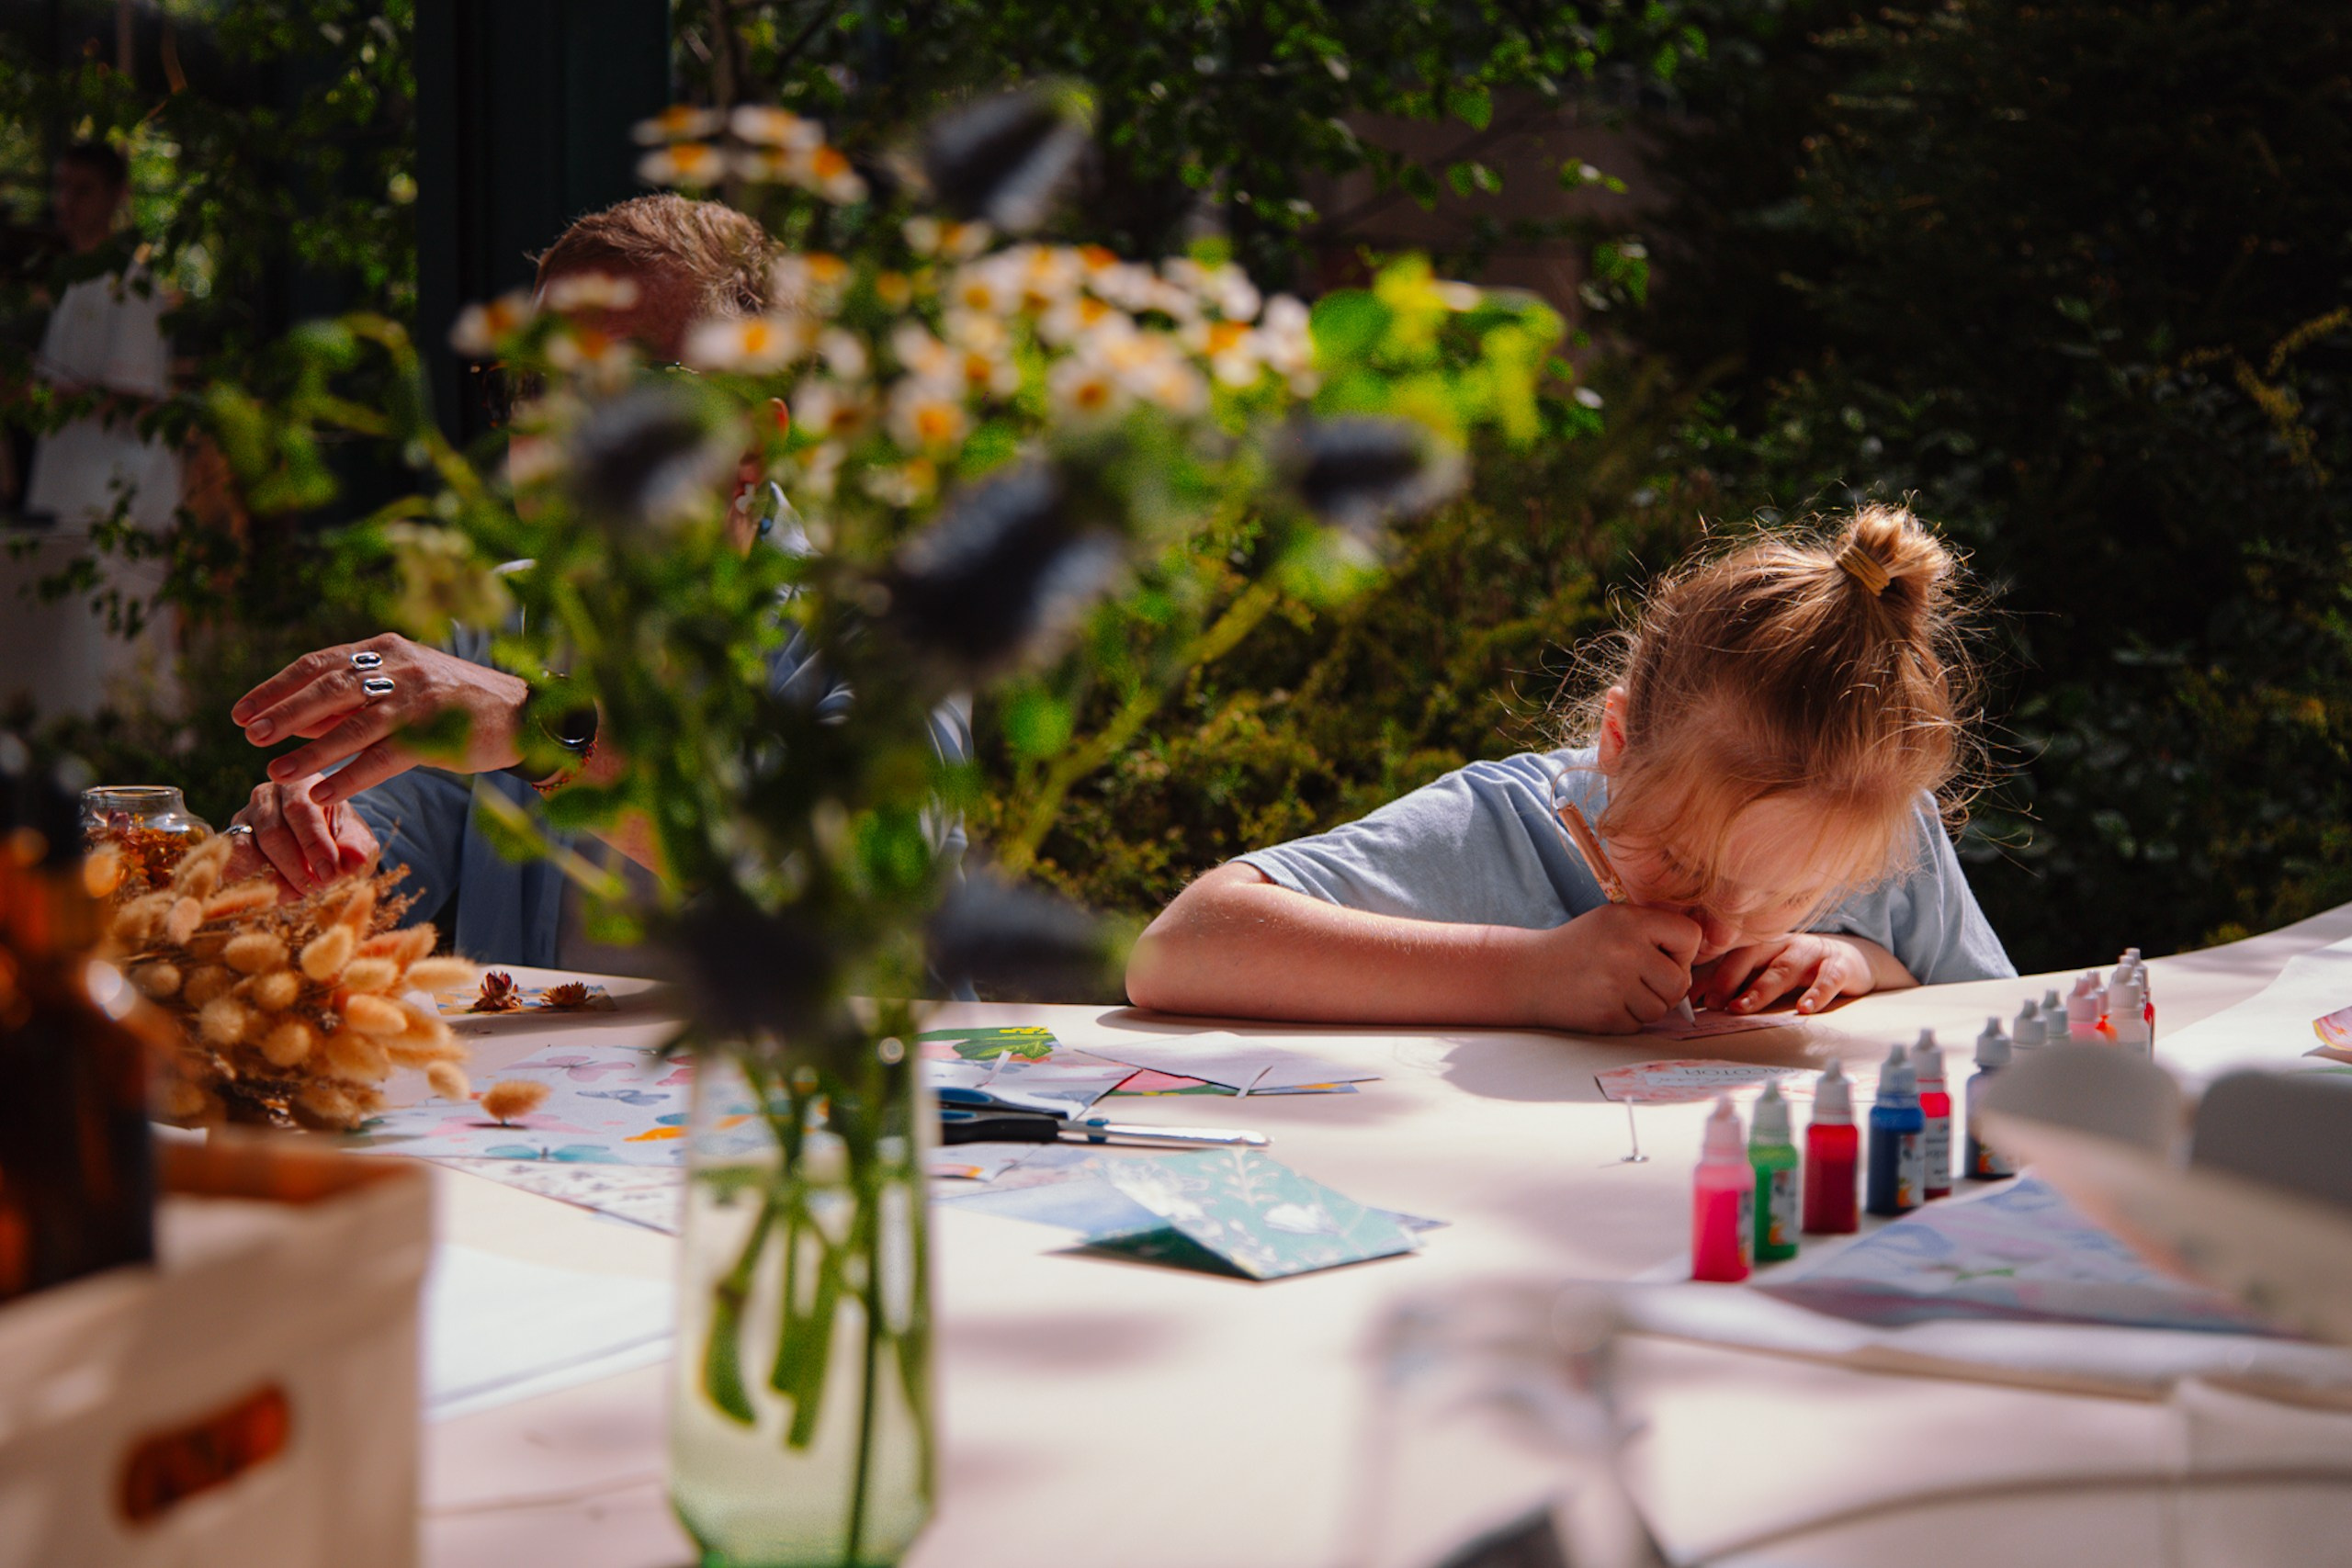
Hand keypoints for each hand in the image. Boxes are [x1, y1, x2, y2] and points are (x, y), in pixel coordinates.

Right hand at [225, 775, 379, 899]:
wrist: (322, 846)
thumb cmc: (341, 838)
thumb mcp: (357, 840)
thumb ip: (356, 848)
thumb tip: (356, 861)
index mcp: (301, 783)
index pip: (301, 809)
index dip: (314, 844)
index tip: (329, 874)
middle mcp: (267, 795)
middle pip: (272, 832)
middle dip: (296, 866)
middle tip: (317, 888)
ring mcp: (244, 817)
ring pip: (247, 849)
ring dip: (273, 877)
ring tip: (299, 894)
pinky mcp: (230, 842)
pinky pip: (231, 864)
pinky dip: (249, 884)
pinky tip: (272, 898)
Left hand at [231, 633, 531, 806]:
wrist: (523, 713)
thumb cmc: (456, 702)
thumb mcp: (404, 687)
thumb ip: (354, 699)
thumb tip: (297, 722)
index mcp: (386, 651)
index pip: (319, 663)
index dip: (276, 687)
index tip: (243, 710)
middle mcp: (399, 668)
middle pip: (329, 688)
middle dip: (283, 712)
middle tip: (249, 733)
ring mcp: (418, 699)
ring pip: (352, 724)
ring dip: (310, 750)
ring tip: (275, 770)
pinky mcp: (437, 733)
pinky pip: (384, 757)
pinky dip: (351, 775)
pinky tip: (325, 792)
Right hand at [1527, 903, 1702, 1033]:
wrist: (1528, 973)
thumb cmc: (1577, 946)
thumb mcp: (1612, 921)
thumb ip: (1653, 932)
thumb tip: (1699, 957)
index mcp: (1631, 921)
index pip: (1690, 938)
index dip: (1683, 952)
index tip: (1663, 955)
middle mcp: (1626, 950)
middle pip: (1680, 982)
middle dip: (1667, 987)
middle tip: (1641, 980)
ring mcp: (1616, 985)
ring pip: (1661, 1009)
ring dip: (1645, 1006)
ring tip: (1617, 990)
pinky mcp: (1606, 1015)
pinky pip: (1639, 1025)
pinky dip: (1626, 1019)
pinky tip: (1603, 1002)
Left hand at [1696, 933, 1884, 1015]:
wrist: (1851, 960)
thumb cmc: (1798, 969)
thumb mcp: (1765, 971)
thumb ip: (1734, 982)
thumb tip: (1693, 1000)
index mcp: (1760, 943)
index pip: (1728, 955)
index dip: (1708, 973)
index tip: (1690, 998)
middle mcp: (1782, 943)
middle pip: (1751, 956)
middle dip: (1728, 979)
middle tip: (1713, 1003)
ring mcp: (1810, 952)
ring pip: (1783, 968)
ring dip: (1761, 989)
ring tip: (1743, 1007)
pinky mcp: (1839, 965)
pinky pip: (1827, 978)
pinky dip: (1816, 993)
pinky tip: (1804, 1008)